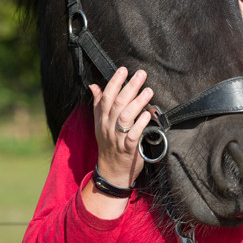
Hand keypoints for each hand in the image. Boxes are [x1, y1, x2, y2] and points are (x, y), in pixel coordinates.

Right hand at [89, 67, 152, 188]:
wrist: (112, 173)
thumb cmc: (109, 144)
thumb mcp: (100, 124)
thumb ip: (98, 104)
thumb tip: (94, 85)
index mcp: (102, 119)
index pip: (106, 97)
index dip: (114, 82)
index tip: (123, 69)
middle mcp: (108, 127)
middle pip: (117, 103)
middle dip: (129, 87)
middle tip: (141, 74)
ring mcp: (118, 138)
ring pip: (125, 117)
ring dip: (137, 102)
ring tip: (148, 91)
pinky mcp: (128, 149)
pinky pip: (133, 135)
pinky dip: (140, 124)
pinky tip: (148, 114)